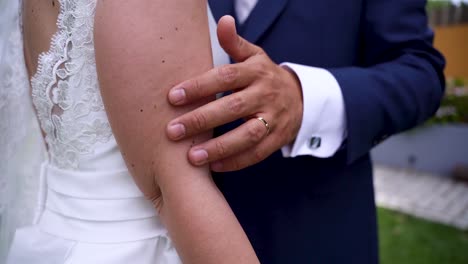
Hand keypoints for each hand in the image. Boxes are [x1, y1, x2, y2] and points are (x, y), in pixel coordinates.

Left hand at [166, 16, 302, 171]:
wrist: (301, 98)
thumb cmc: (265, 77)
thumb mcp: (254, 56)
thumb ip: (235, 43)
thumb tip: (223, 21)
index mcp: (256, 71)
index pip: (225, 77)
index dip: (199, 87)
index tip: (173, 97)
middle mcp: (266, 94)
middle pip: (233, 107)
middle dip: (201, 119)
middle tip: (173, 131)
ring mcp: (274, 118)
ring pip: (247, 134)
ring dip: (220, 147)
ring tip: (192, 157)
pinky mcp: (278, 138)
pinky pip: (258, 153)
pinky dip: (236, 161)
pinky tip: (213, 167)